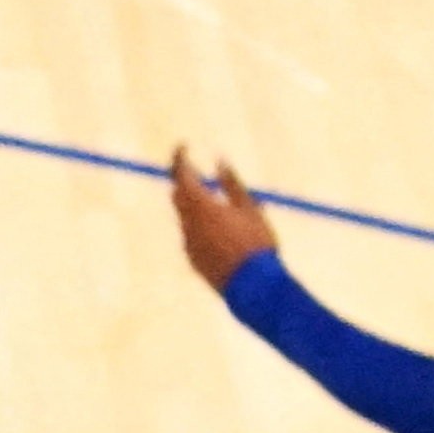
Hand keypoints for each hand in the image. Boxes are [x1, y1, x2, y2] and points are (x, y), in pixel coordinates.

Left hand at [167, 146, 278, 289]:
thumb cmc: (255, 243)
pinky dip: (203, 224)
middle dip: (185, 181)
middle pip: (178, 196)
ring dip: (197, 204)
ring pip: (186, 216)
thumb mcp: (250, 208)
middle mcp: (188, 225)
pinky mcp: (192, 259)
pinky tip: (225, 230)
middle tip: (196, 169)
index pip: (182, 176)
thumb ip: (232, 183)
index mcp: (202, 208)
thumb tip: (219, 161)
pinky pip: (193, 235)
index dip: (179, 159)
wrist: (252, 286)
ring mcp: (187, 244)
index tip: (183, 146)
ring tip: (219, 200)